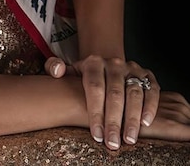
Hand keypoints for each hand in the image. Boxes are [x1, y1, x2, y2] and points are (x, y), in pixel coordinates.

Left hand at [44, 55, 163, 149]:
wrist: (106, 65)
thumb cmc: (86, 76)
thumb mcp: (69, 70)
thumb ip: (55, 67)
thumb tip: (56, 71)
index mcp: (93, 63)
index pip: (95, 88)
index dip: (96, 112)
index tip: (96, 134)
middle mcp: (114, 64)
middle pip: (115, 93)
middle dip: (114, 120)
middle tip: (113, 143)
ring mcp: (132, 69)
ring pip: (134, 92)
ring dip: (132, 117)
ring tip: (129, 138)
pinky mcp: (147, 75)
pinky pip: (152, 90)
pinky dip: (150, 106)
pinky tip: (145, 123)